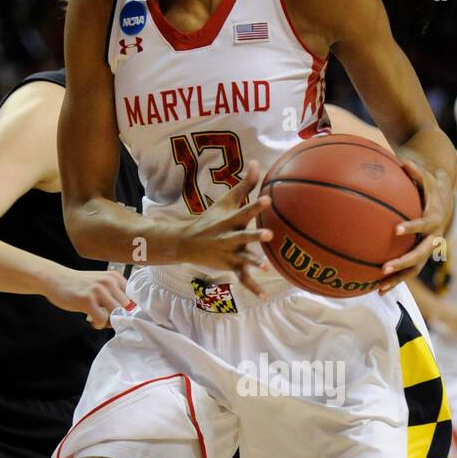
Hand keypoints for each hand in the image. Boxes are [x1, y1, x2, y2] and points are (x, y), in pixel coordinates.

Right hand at [45, 267, 128, 328]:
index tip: (121, 315)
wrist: (55, 279)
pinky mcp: (87, 300)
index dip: (129, 310)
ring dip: (110, 322)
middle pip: (127, 308)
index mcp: (115, 277)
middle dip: (120, 318)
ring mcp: (98, 290)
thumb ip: (115, 293)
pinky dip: (98, 325)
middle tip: (108, 319)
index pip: (133, 298)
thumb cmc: (79, 284)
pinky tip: (91, 320)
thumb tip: (129, 312)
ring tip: (100, 319)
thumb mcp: (100, 283)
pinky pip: (102, 320)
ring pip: (117, 314)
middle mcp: (108, 282)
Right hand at [173, 162, 272, 296]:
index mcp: (230, 220)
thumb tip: (256, 162)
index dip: (256, 205)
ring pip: (244, 260)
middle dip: (255, 237)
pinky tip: (263, 295)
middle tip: (269, 235)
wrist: (187, 242)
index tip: (268, 199)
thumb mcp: (227, 201)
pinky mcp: (231, 266)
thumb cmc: (213, 218)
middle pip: (244, 236)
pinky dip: (253, 288)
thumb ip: (245, 184)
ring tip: (265, 268)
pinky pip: (244, 279)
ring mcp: (230, 254)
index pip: (245, 210)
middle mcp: (230, 237)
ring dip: (253, 263)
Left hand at [378, 159, 451, 293]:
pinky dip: (395, 280)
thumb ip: (417, 173)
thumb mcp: (427, 178)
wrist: (444, 201)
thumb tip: (405, 162)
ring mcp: (427, 250)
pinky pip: (408, 271)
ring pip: (414, 269)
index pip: (424, 225)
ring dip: (398, 279)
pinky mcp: (420, 256)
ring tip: (379, 289)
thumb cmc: (430, 187)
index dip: (411, 227)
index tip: (395, 230)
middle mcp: (433, 238)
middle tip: (383, 268)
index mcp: (435, 219)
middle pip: (419, 255)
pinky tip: (376, 288)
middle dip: (402, 263)